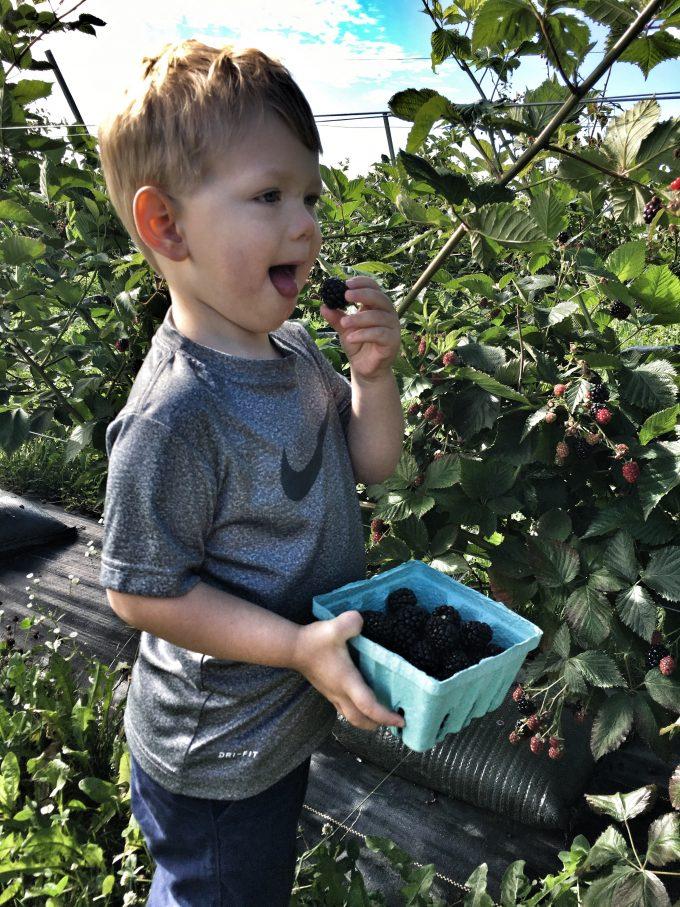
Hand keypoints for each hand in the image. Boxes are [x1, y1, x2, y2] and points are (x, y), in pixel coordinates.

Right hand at [293, 611, 404, 731]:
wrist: (293, 648)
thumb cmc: (314, 641)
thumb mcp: (336, 627)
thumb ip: (352, 622)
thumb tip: (362, 622)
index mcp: (347, 681)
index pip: (368, 706)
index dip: (386, 716)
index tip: (401, 720)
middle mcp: (340, 693)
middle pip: (360, 720)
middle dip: (379, 724)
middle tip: (394, 722)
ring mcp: (332, 694)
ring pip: (351, 717)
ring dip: (367, 721)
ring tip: (381, 716)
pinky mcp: (327, 691)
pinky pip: (344, 709)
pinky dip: (357, 712)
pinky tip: (362, 702)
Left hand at [321, 276, 400, 382]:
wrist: (365, 368)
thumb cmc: (357, 344)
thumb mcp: (344, 329)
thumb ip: (336, 318)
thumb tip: (323, 306)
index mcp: (377, 306)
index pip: (374, 287)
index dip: (362, 283)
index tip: (346, 284)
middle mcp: (388, 314)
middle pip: (380, 298)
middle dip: (362, 294)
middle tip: (346, 295)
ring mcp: (392, 327)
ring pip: (378, 317)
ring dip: (359, 318)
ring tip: (343, 323)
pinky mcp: (392, 342)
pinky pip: (379, 334)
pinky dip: (364, 334)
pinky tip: (350, 338)